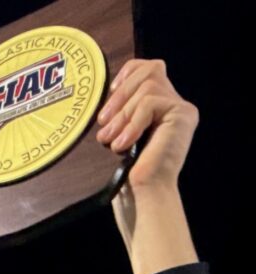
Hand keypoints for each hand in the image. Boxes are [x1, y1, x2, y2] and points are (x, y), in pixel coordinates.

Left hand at [96, 59, 198, 190]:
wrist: (147, 192)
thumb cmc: (131, 170)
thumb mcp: (122, 133)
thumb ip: (122, 111)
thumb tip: (107, 96)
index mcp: (161, 106)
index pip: (149, 68)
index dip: (127, 74)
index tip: (108, 95)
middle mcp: (175, 103)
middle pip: (149, 71)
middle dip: (120, 95)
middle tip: (103, 122)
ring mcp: (181, 108)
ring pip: (148, 88)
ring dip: (122, 114)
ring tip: (110, 139)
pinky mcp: (183, 114)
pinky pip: (150, 103)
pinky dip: (131, 123)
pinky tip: (123, 145)